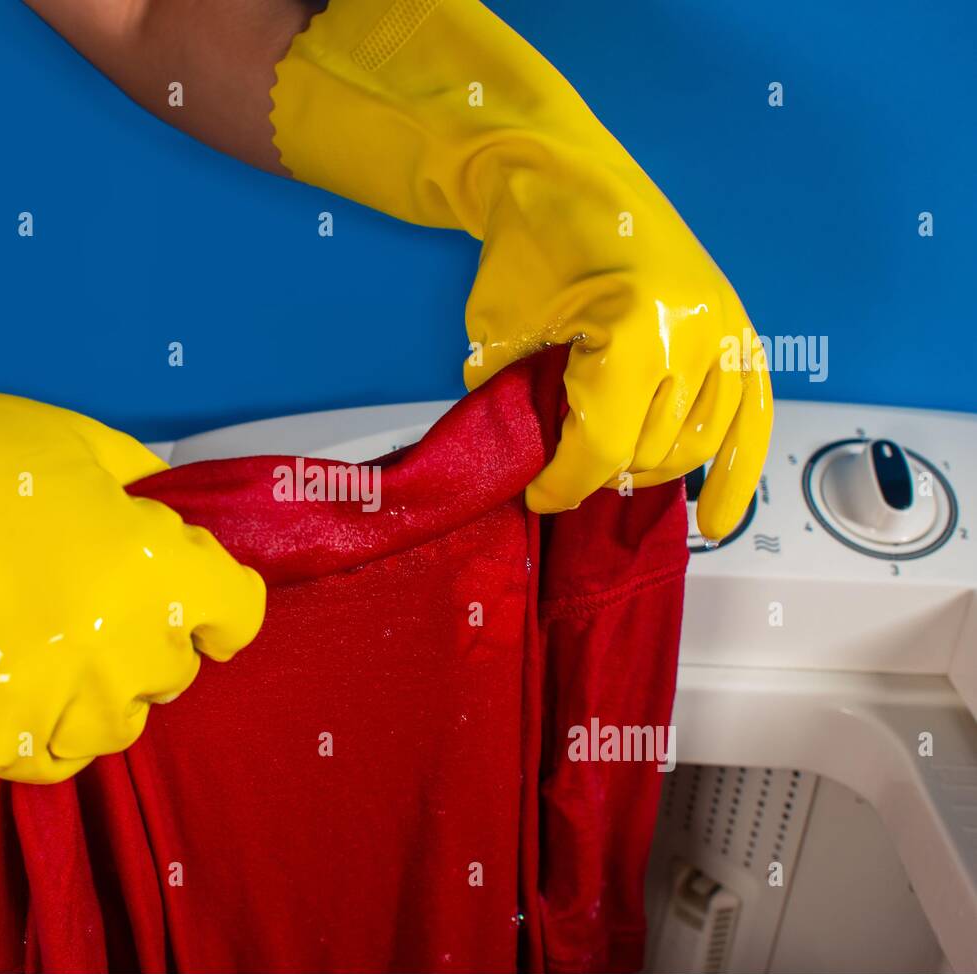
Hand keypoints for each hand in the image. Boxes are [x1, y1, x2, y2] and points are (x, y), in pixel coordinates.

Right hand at [0, 390, 265, 781]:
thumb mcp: (83, 445)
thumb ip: (142, 490)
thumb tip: (160, 513)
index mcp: (158, 573)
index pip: (237, 613)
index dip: (218, 601)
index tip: (199, 599)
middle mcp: (124, 647)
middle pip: (176, 669)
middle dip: (150, 635)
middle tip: (99, 603)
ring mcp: (61, 700)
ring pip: (119, 724)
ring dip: (103, 691)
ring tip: (57, 650)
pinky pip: (48, 760)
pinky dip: (45, 733)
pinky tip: (24, 692)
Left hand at [268, 0, 772, 539]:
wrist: (564, 171)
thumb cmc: (527, 244)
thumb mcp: (500, 336)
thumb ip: (519, 409)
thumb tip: (535, 472)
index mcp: (634, 334)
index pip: (603, 449)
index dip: (563, 484)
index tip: (536, 495)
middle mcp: (695, 336)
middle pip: (649, 453)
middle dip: (598, 469)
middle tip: (562, 462)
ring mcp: (725, 330)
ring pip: (695, 445)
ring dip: (647, 466)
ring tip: (607, 462)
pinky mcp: (738, 325)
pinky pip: (755, 416)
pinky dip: (738, 472)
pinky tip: (718, 520)